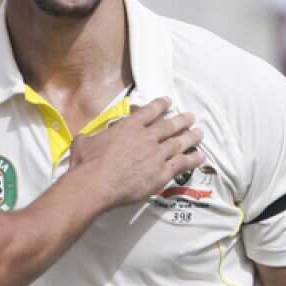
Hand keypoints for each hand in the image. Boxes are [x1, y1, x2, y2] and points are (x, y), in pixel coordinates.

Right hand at [69, 97, 204, 208]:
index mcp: (129, 126)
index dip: (161, 105)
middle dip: (182, 120)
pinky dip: (193, 159)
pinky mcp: (162, 173)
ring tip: (199, 133)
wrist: (96, 184)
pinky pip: (182, 164)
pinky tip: (200, 157)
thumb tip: (87, 138)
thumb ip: (92, 136)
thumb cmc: (87, 163)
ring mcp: (157, 154)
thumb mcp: (84, 141)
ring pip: (179, 143)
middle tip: (190, 117)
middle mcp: (146, 137)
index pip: (150, 111)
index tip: (169, 102)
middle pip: (169, 125)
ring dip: (191, 137)